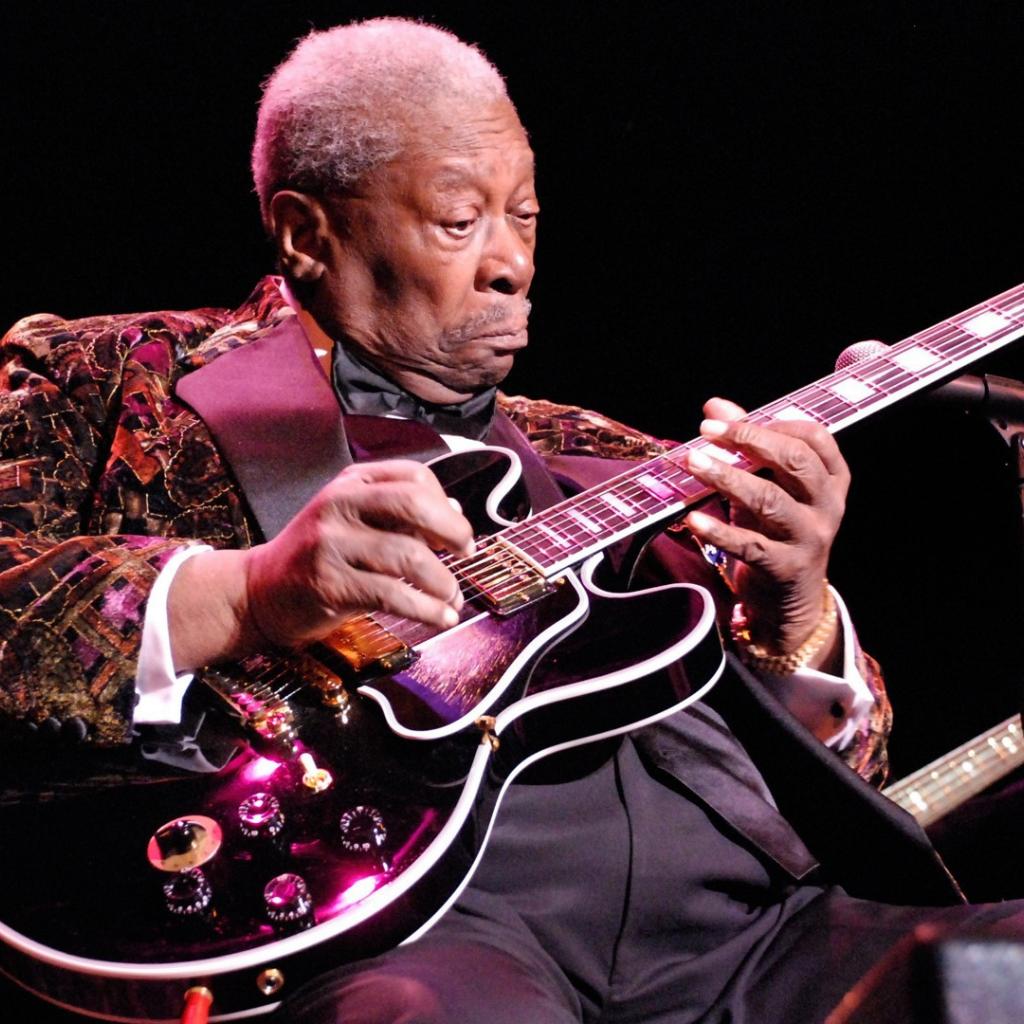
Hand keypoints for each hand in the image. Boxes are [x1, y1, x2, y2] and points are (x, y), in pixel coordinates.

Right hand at [244, 459, 474, 646]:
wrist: (259, 592)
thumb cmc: (319, 557)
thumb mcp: (355, 522)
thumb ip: (400, 516)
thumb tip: (455, 512)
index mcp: (352, 483)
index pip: (413, 476)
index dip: (445, 504)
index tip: (458, 533)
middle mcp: (339, 504)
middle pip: (413, 503)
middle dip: (452, 531)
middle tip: (466, 554)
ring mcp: (331, 542)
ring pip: (407, 554)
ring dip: (442, 581)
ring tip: (453, 599)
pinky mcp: (329, 583)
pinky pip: (392, 594)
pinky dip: (426, 609)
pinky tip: (441, 618)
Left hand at [682, 397, 849, 659]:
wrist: (790, 602)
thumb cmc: (776, 532)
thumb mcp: (767, 486)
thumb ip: (745, 447)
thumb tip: (715, 406)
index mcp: (832, 479)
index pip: (814, 437)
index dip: (773, 423)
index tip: (729, 420)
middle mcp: (828, 506)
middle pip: (795, 462)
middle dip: (750, 442)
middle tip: (706, 432)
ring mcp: (810, 538)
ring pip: (771, 501)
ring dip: (728, 478)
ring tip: (693, 463)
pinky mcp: (785, 568)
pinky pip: (750, 545)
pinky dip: (719, 531)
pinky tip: (693, 520)